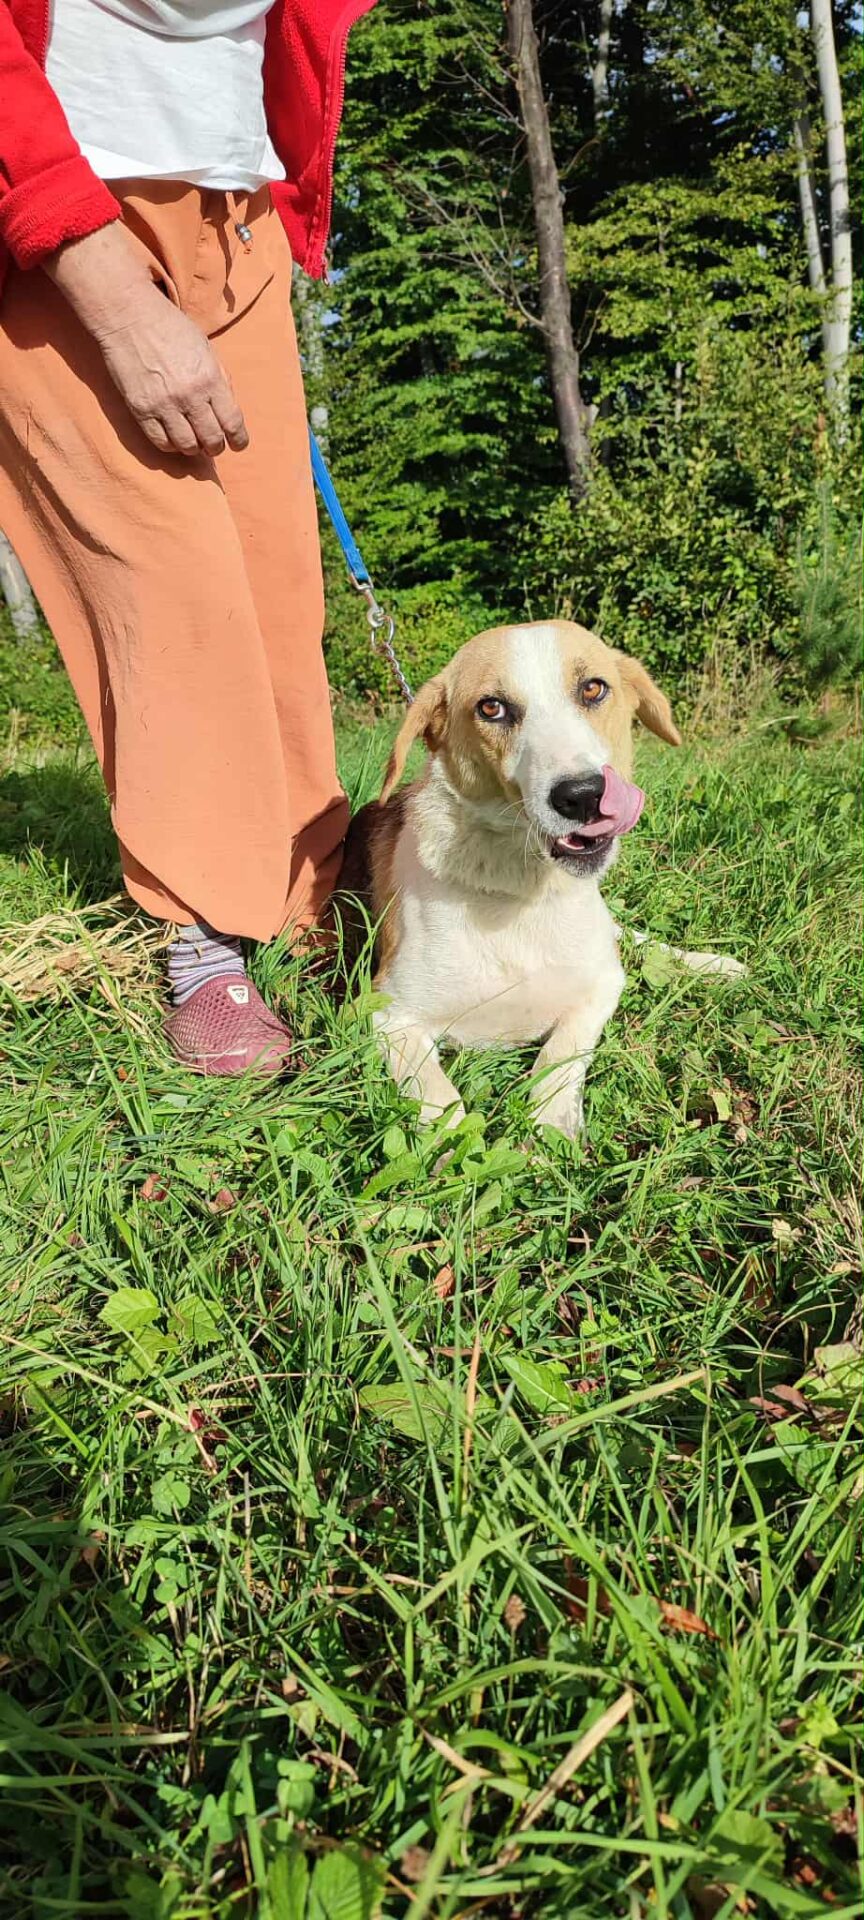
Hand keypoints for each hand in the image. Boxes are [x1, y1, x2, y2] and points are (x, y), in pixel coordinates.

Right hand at [44, 223, 248, 457]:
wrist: (129, 316)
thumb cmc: (170, 328)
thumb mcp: (206, 348)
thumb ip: (220, 379)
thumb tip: (229, 410)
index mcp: (210, 378)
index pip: (232, 423)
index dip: (239, 440)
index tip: (238, 444)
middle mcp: (190, 395)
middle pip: (212, 440)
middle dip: (216, 446)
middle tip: (214, 444)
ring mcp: (164, 404)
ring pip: (187, 446)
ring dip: (194, 448)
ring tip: (193, 441)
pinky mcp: (141, 409)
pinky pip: (161, 442)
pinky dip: (171, 445)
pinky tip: (173, 438)